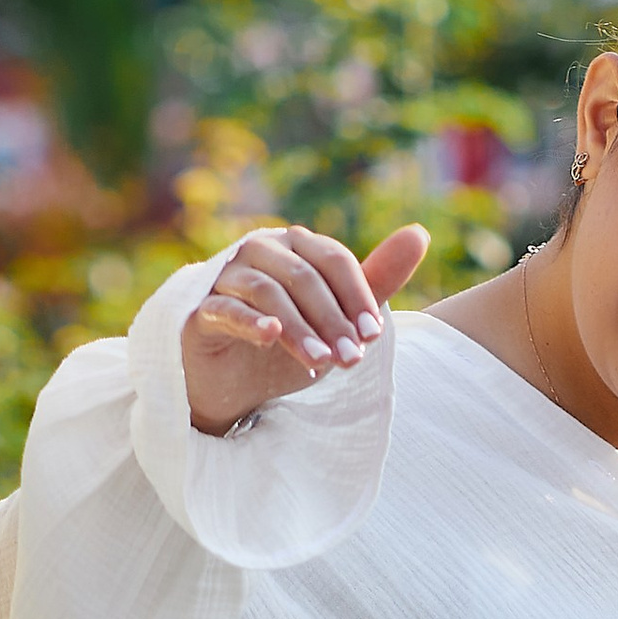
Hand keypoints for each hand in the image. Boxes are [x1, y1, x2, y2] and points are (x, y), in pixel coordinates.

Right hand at [184, 222, 430, 434]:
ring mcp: (224, 277)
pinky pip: (226, 309)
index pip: (333, 259)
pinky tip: (270, 336)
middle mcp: (257, 251)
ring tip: (322, 366)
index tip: (373, 336)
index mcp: (294, 246)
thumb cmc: (288, 343)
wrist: (233, 385)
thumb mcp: (337, 317)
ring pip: (268, 292)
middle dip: (333, 320)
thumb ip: (375, 279)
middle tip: (352, 360)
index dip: (356, 296)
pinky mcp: (198, 310)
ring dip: (300, 329)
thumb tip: (419, 233)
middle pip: (303, 275)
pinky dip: (250, 321)